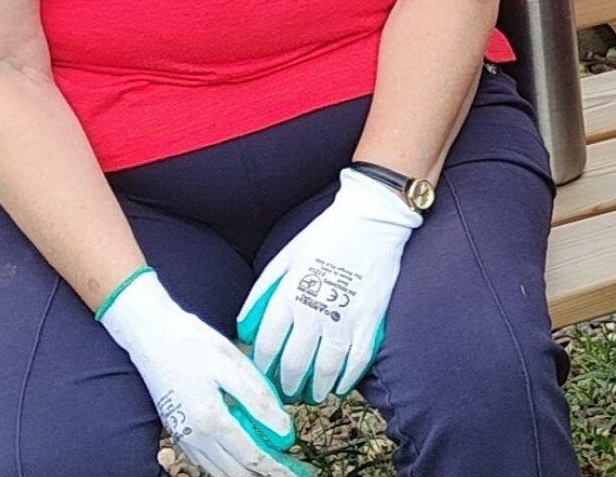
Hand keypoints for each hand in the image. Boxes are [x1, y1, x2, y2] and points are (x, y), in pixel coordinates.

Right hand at [96, 267, 314, 476]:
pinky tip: (239, 458)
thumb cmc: (193, 344)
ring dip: (244, 473)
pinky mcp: (177, 430)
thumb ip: (258, 399)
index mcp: (211, 419)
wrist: (151, 335)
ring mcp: (183, 435)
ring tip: (268, 468)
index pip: (251, 456)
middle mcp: (194, 436)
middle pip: (235, 471)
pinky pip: (204, 461)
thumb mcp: (232, 364)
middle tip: (289, 472)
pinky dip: (224, 465)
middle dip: (263, 474)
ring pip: (218, 470)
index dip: (276, 466)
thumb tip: (282, 429)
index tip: (296, 469)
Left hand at [239, 169, 419, 403]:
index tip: (263, 377)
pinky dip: (347, 379)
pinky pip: (356, 361)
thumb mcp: (284, 257)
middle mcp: (311, 312)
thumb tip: (244, 323)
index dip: (263, 367)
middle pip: (294, 363)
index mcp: (287, 295)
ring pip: (325, 369)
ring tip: (312, 395)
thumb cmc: (325, 234)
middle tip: (287, 394)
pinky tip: (340, 385)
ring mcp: (342, 319)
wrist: (371, 219)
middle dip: (288, 384)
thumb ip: (262, 291)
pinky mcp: (369, 320)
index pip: (267, 345)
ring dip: (316, 388)